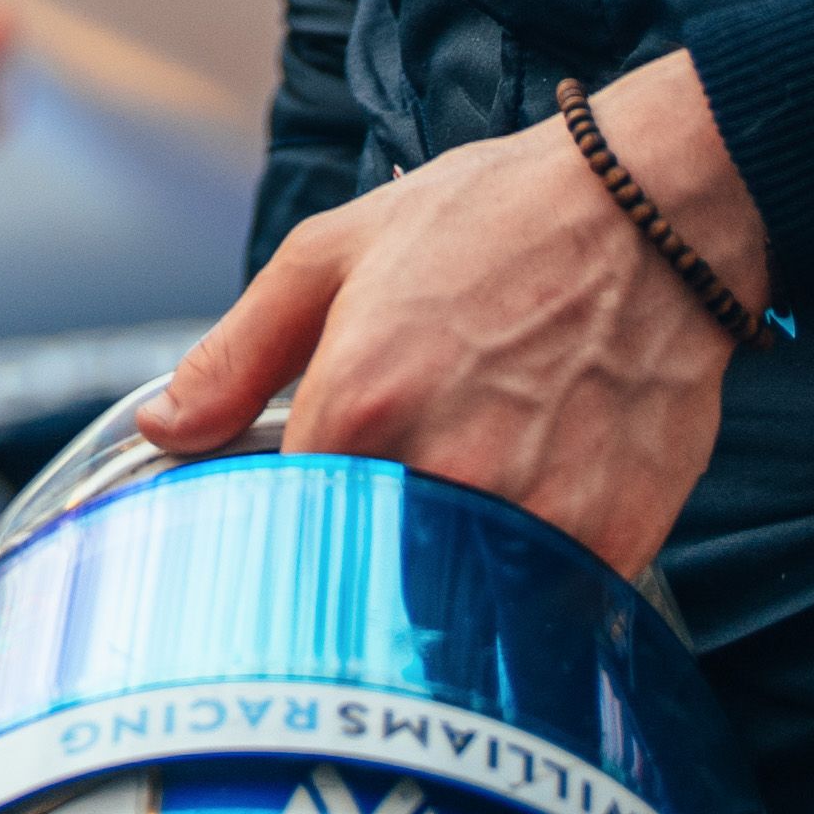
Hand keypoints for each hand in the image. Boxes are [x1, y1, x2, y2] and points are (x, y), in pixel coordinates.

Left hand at [126, 59, 763, 571]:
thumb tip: (160, 431)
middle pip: (363, 568)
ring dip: (442, 564)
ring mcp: (529, 514)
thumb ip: (236, 353)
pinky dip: (523, 573)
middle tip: (388, 494)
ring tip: (469, 481)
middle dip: (361, 545)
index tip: (293, 513)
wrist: (652, 214)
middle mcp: (441, 471)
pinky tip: (530, 499)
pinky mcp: (606, 539)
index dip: (281, 520)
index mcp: (359, 402)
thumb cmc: (492, 219)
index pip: (280, 522)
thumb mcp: (334, 253)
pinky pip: (538, 598)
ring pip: (450, 593)